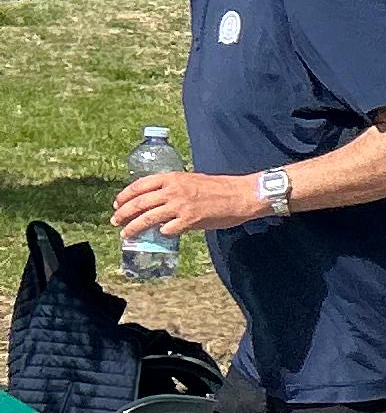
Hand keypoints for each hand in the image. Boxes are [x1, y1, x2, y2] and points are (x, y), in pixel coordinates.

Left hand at [109, 168, 255, 238]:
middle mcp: (172, 191)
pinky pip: (167, 229)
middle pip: (138, 203)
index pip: (138, 186)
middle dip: (123, 214)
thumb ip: (173, 189)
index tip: (117, 204)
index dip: (124, 196)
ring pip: (147, 218)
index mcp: (171, 178)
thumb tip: (159, 202)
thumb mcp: (192, 180)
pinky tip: (161, 235)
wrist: (242, 195)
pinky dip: (161, 233)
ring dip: (133, 228)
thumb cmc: (220, 188)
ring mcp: (180, 206)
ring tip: (126, 234)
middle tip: (115, 221)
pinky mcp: (189, 221)